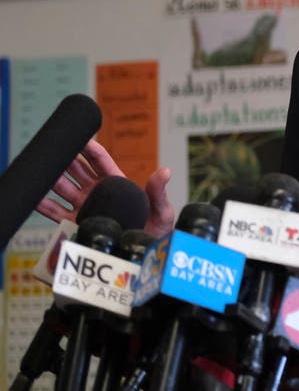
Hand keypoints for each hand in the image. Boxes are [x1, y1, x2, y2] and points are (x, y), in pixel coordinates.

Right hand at [35, 139, 175, 236]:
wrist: (146, 258)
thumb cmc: (156, 231)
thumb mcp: (161, 210)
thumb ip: (158, 191)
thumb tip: (164, 171)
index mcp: (116, 183)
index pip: (100, 161)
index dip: (89, 149)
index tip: (79, 138)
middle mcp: (98, 192)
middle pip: (78, 170)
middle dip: (67, 159)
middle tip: (56, 150)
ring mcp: (85, 206)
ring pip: (64, 188)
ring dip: (53, 178)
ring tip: (43, 171)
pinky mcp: (76, 223)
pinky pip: (56, 213)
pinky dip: (44, 205)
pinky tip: (35, 198)